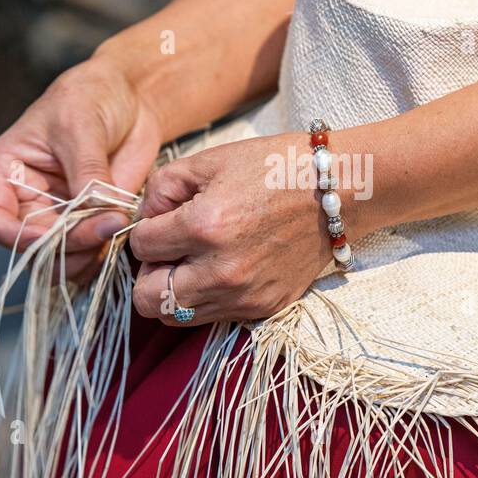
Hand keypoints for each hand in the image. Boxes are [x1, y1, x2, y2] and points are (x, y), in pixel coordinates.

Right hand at [0, 54, 163, 278]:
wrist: (131, 97)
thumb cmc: (91, 97)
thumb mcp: (81, 127)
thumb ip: (87, 172)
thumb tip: (97, 214)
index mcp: (9, 172)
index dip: (13, 236)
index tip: (48, 236)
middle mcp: (30, 200)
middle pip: (33, 246)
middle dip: (67, 246)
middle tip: (106, 227)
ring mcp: (62, 215)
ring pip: (62, 259)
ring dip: (87, 256)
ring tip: (117, 228)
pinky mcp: (93, 222)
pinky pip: (92, 254)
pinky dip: (106, 253)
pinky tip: (124, 233)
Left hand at [128, 134, 343, 324]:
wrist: (338, 191)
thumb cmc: (275, 167)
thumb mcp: (211, 161)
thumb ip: (162, 188)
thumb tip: (144, 218)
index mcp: (204, 227)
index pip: (140, 247)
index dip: (144, 231)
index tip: (163, 221)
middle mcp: (221, 270)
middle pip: (147, 299)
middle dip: (149, 273)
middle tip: (168, 252)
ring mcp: (244, 295)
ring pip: (176, 317)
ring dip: (175, 290)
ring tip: (194, 262)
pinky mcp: (264, 308)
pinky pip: (214, 316)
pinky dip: (208, 297)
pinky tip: (224, 268)